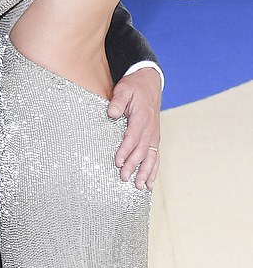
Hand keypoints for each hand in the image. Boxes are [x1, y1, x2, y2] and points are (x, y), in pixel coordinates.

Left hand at [108, 66, 160, 189]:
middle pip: (142, 151)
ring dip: (145, 172)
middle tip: (124, 178)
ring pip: (151, 157)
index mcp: (142, 117)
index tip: (117, 162)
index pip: (133, 137)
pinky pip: (156, 156)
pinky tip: (149, 183)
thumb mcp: (124, 89)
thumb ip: (118, 101)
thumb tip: (112, 113)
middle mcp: (150, 128)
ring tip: (139, 186)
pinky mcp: (155, 138)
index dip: (125, 151)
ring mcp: (154, 134)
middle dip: (133, 166)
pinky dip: (154, 170)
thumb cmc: (134, 87)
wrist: (150, 82)